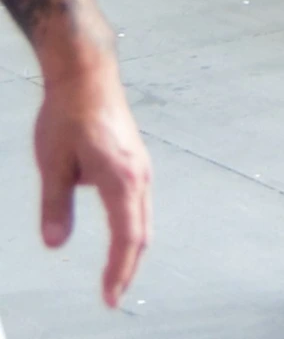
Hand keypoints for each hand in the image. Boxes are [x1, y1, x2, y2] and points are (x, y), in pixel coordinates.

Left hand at [35, 55, 151, 308]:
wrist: (87, 71)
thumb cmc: (68, 114)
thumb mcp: (52, 163)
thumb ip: (54, 206)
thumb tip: (55, 244)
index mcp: (121, 178)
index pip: (126, 237)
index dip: (118, 271)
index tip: (110, 299)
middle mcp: (138, 173)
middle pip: (141, 231)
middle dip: (128, 266)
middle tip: (113, 296)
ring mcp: (140, 164)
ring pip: (143, 216)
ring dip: (132, 247)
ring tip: (116, 273)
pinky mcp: (135, 157)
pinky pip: (140, 201)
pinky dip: (133, 226)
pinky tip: (120, 233)